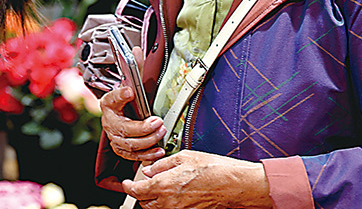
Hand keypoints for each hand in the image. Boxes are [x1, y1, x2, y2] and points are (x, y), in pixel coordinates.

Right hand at [100, 86, 165, 162]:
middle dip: (148, 134)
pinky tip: (158, 152)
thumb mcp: (114, 96)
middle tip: (160, 125)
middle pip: (130, 140)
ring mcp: (116, 143)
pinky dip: (148, 155)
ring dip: (150, 144)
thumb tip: (129, 92)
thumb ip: (121, 94)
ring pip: (133, 149)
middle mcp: (112, 133)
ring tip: (161, 134)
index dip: (141, 127)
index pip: (124, 126)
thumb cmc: (114, 104)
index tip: (154, 120)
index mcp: (110, 119)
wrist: (110, 113)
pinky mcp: (122, 150)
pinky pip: (135, 156)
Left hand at [122, 150, 272, 208]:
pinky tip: (172, 194)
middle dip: (141, 193)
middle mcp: (169, 202)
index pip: (137, 191)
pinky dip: (166, 204)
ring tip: (157, 188)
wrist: (235, 185)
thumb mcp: (185, 157)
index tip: (126, 182)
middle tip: (143, 183)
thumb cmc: (214, 169)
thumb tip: (149, 169)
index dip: (128, 186)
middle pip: (144, 203)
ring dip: (152, 200)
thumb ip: (163, 164)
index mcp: (165, 185)